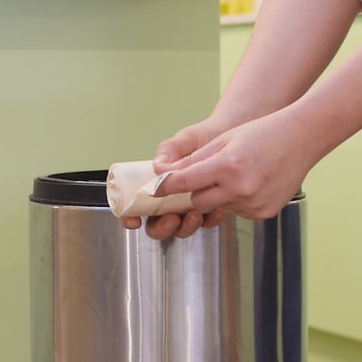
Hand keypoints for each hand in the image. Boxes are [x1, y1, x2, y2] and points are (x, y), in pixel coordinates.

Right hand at [120, 117, 228, 238]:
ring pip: (180, 229)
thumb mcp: (186, 139)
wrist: (231, 132)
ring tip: (195, 214)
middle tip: (172, 218)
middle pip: (157, 225)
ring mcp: (189, 206)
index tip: (135, 221)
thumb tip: (158, 167)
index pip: (135, 208)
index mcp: (157, 183)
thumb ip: (169, 149)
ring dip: (186, 227)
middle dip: (162, 228)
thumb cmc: (205, 136)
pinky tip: (216, 209)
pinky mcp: (210, 209)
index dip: (130, 218)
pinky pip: (207, 223)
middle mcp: (170, 199)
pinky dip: (210, 219)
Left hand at [156, 107, 318, 219]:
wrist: (302, 139)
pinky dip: (236, 201)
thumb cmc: (262, 133)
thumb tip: (167, 175)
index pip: (184, 183)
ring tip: (238, 174)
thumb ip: (194, 160)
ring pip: (217, 207)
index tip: (156, 188)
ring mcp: (253, 204)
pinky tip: (250, 183)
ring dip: (218, 195)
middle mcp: (241, 189)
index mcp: (228, 166)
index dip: (166, 186)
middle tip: (207, 174)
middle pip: (197, 201)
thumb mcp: (224, 140)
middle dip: (196, 190)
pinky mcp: (262, 213)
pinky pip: (236, 211)